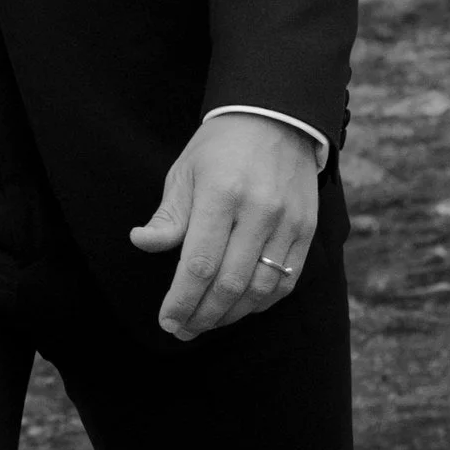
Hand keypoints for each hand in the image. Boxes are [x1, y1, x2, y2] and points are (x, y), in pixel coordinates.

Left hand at [130, 116, 319, 340]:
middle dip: (202, 314)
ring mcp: (288, 223)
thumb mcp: (185, 172)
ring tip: (206, 322)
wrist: (276, 119)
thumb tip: (142, 243)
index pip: (199, 264)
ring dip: (230, 315)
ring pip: (259, 289)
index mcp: (220, 194)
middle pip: (229, 283)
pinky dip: (260, 303)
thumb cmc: (220, 148)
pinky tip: (239, 308)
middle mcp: (258, 211)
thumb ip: (168, 215)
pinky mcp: (307, 231)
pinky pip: (285, 281)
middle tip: (182, 330)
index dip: (181, 300)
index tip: (167, 320)